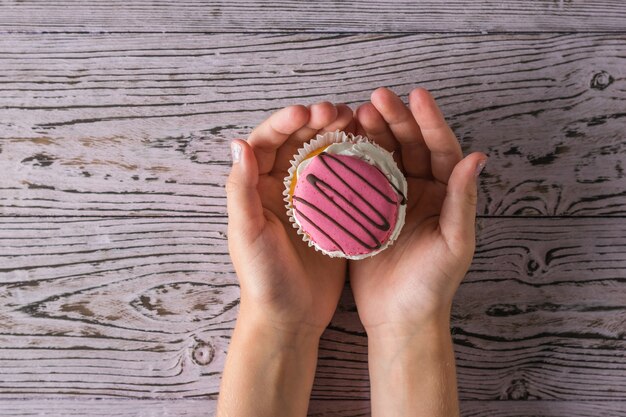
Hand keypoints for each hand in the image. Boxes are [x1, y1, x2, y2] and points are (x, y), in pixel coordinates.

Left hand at [226, 101, 353, 336]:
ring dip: (336, 135)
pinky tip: (369, 150)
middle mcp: (281, 188)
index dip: (285, 122)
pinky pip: (343, 180)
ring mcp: (309, 200)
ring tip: (356, 121)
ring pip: (322, 156)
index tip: (306, 111)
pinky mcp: (332, 215)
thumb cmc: (263, 279)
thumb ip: (241, 189)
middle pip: (296, 142)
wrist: (290, 318)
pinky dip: (354, 162)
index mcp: (257, 189)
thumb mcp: (247, 233)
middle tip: (337, 110)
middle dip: (314, 121)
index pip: (267, 143)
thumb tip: (239, 143)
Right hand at [349, 87, 486, 337]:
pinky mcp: (366, 211)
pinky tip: (339, 142)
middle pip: (409, 145)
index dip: (429, 121)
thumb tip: (476, 157)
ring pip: (383, 156)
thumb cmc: (432, 285)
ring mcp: (390, 199)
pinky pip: (359, 178)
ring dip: (372, 133)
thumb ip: (463, 200)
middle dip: (395, 119)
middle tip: (376, 98)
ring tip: (356, 113)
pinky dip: (351, 158)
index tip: (416, 95)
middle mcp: (419, 191)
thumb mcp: (455, 243)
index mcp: (445, 195)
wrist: (399, 317)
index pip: (440, 149)